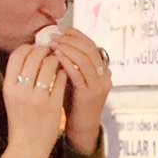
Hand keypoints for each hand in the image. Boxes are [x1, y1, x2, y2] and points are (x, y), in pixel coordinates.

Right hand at [0, 43, 67, 157]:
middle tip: (50, 52)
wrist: (27, 147)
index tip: (35, 49)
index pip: (16, 55)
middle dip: (44, 50)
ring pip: (50, 64)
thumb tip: (29, 53)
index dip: (28, 47)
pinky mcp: (53, 104)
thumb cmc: (21, 120)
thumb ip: (18, 77)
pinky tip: (64, 74)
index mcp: (9, 87)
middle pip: (34, 56)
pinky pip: (61, 78)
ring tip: (58, 62)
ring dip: (56, 59)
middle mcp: (21, 90)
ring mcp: (37, 98)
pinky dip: (64, 72)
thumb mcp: (11, 97)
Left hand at [38, 25, 111, 154]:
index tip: (58, 28)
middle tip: (52, 34)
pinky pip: (79, 73)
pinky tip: (55, 57)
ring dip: (67, 48)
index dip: (75, 34)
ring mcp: (99, 85)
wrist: (81, 128)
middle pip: (89, 48)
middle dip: (69, 39)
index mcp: (103, 69)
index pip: (91, 44)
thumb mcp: (75, 79)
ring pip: (85, 58)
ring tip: (52, 44)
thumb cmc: (74, 102)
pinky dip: (67, 62)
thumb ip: (71, 63)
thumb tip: (53, 42)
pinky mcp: (90, 94)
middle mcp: (105, 75)